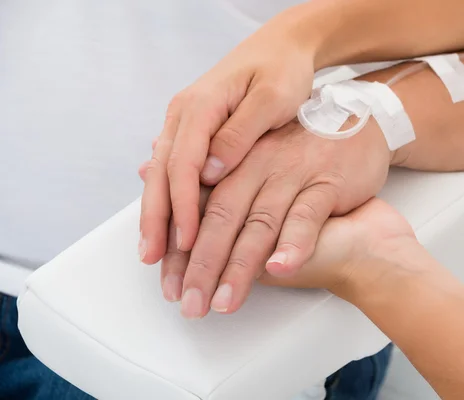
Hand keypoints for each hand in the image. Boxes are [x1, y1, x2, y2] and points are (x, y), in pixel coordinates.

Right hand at [139, 18, 315, 265]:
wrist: (282, 47)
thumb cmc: (282, 69)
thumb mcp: (272, 98)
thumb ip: (241, 133)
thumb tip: (211, 171)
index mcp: (201, 105)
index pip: (183, 164)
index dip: (184, 206)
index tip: (187, 241)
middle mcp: (185, 114)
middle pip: (161, 173)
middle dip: (156, 220)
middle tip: (154, 261)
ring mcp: (185, 123)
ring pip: (161, 174)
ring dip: (156, 216)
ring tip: (152, 254)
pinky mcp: (195, 132)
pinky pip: (174, 169)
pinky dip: (168, 200)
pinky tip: (164, 224)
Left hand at [140, 117, 392, 316]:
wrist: (359, 131)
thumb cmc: (302, 152)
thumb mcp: (256, 161)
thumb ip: (213, 182)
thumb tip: (146, 174)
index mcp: (236, 159)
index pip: (198, 208)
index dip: (180, 249)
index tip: (169, 286)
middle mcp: (259, 164)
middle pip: (221, 218)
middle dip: (202, 265)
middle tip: (190, 303)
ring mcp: (293, 173)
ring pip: (260, 223)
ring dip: (240, 266)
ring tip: (224, 301)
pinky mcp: (327, 182)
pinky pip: (307, 214)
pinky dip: (294, 243)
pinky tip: (280, 267)